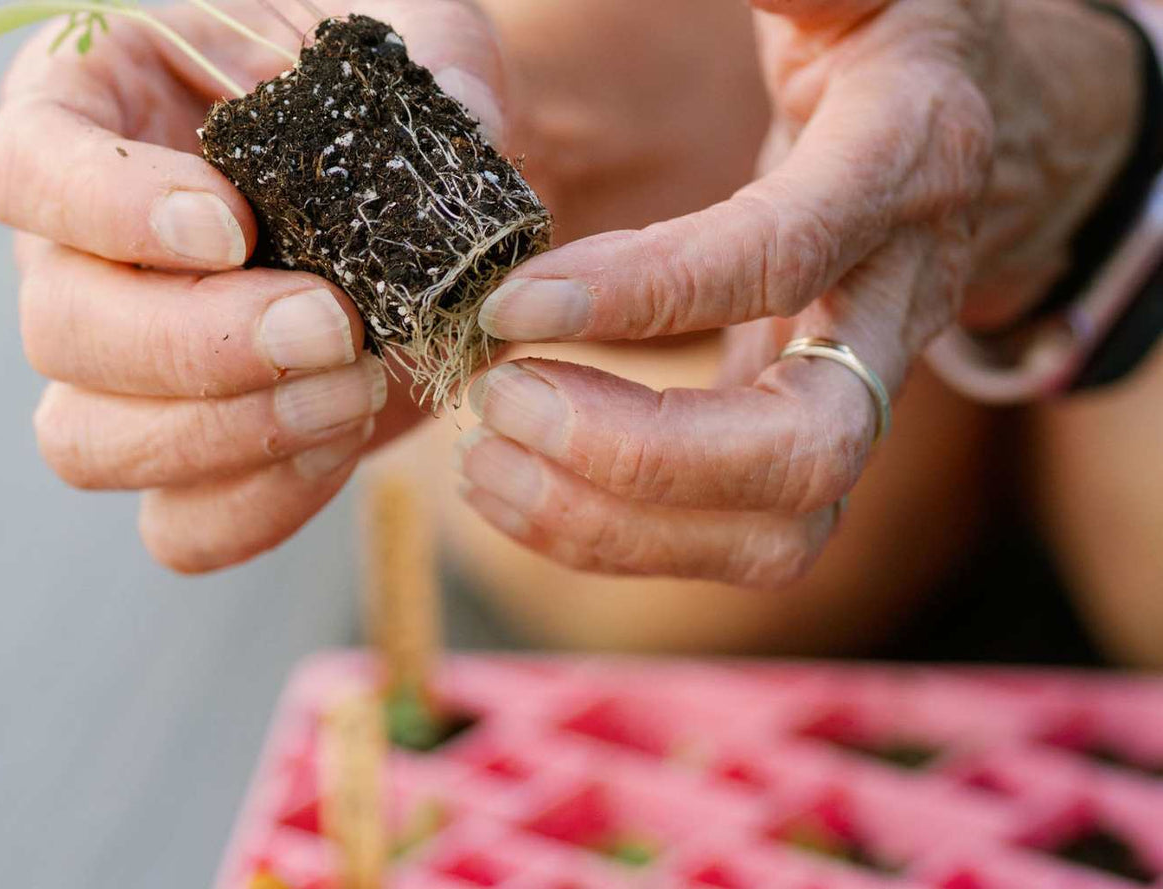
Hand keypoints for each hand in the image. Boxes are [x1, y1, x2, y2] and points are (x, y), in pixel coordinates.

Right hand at [0, 0, 504, 570]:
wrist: (408, 200)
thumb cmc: (372, 97)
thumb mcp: (403, 42)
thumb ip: (436, 62)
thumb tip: (465, 121)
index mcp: (90, 118)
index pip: (26, 168)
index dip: (107, 207)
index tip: (228, 226)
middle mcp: (73, 252)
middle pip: (58, 325)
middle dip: (195, 344)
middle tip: (330, 325)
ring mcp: (114, 369)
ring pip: (89, 440)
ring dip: (225, 434)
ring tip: (354, 389)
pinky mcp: (184, 455)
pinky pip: (175, 524)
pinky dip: (256, 506)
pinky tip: (340, 444)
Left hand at [462, 0, 1140, 587]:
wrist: (974, 133)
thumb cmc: (893, 44)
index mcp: (902, 169)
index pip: (779, 256)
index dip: (648, 293)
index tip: (513, 301)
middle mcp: (898, 306)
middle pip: (806, 446)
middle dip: (639, 453)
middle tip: (501, 401)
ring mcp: (863, 388)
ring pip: (779, 527)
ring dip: (618, 523)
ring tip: (484, 464)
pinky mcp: (808, 436)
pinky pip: (733, 534)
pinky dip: (617, 536)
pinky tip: (514, 485)